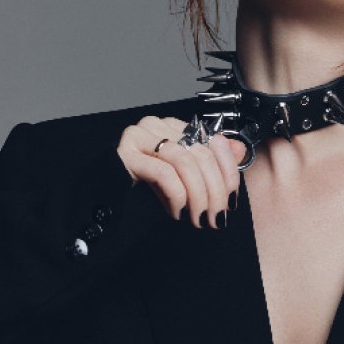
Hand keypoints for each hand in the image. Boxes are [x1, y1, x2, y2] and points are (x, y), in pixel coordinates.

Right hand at [116, 116, 246, 228]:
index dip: (228, 173)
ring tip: (198, 218)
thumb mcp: (185, 178)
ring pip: (184, 163)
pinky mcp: (124, 154)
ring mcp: (139, 136)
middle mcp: (157, 125)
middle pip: (201, 154)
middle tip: (215, 217)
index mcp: (175, 126)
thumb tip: (239, 150)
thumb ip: (213, 163)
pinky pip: (163, 173)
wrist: (104, 198)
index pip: (213, 143)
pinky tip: (177, 212)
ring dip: (198, 196)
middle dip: (214, 191)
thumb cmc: (145, 188)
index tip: (231, 201)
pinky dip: (177, 196)